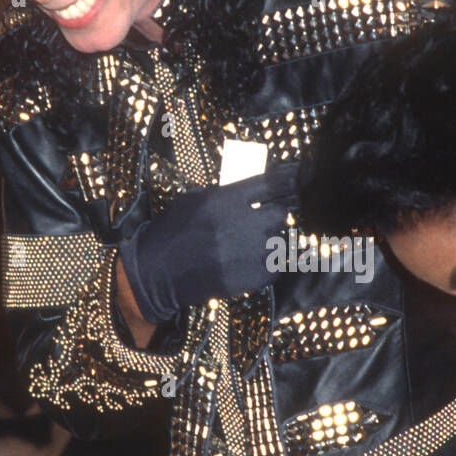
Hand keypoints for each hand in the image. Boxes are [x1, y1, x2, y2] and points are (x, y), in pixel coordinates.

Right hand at [119, 161, 298, 322]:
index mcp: (224, 200)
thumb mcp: (192, 201)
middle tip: (263, 221)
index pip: (271, 183)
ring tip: (251, 245)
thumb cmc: (171, 233)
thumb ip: (222, 193)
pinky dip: (268, 265)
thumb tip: (251, 188)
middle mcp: (239, 224)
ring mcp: (245, 253)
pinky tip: (251, 263)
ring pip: (279, 242)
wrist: (155, 273)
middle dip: (274, 216)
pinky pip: (274, 268)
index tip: (300, 177)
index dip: (290, 179)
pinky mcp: (246, 278)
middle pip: (280, 214)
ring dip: (270, 242)